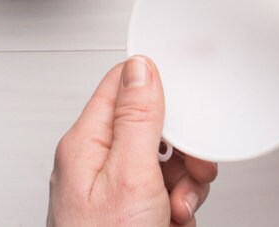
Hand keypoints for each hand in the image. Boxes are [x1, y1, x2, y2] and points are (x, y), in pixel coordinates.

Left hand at [47, 56, 216, 226]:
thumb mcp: (129, 176)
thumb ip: (137, 118)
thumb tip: (141, 66)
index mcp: (87, 142)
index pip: (122, 84)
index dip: (158, 81)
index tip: (190, 87)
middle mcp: (98, 160)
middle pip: (153, 123)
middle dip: (182, 145)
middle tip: (190, 166)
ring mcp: (116, 186)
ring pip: (167, 156)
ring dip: (185, 179)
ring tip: (179, 204)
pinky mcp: (133, 207)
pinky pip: (168, 186)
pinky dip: (181, 201)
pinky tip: (175, 218)